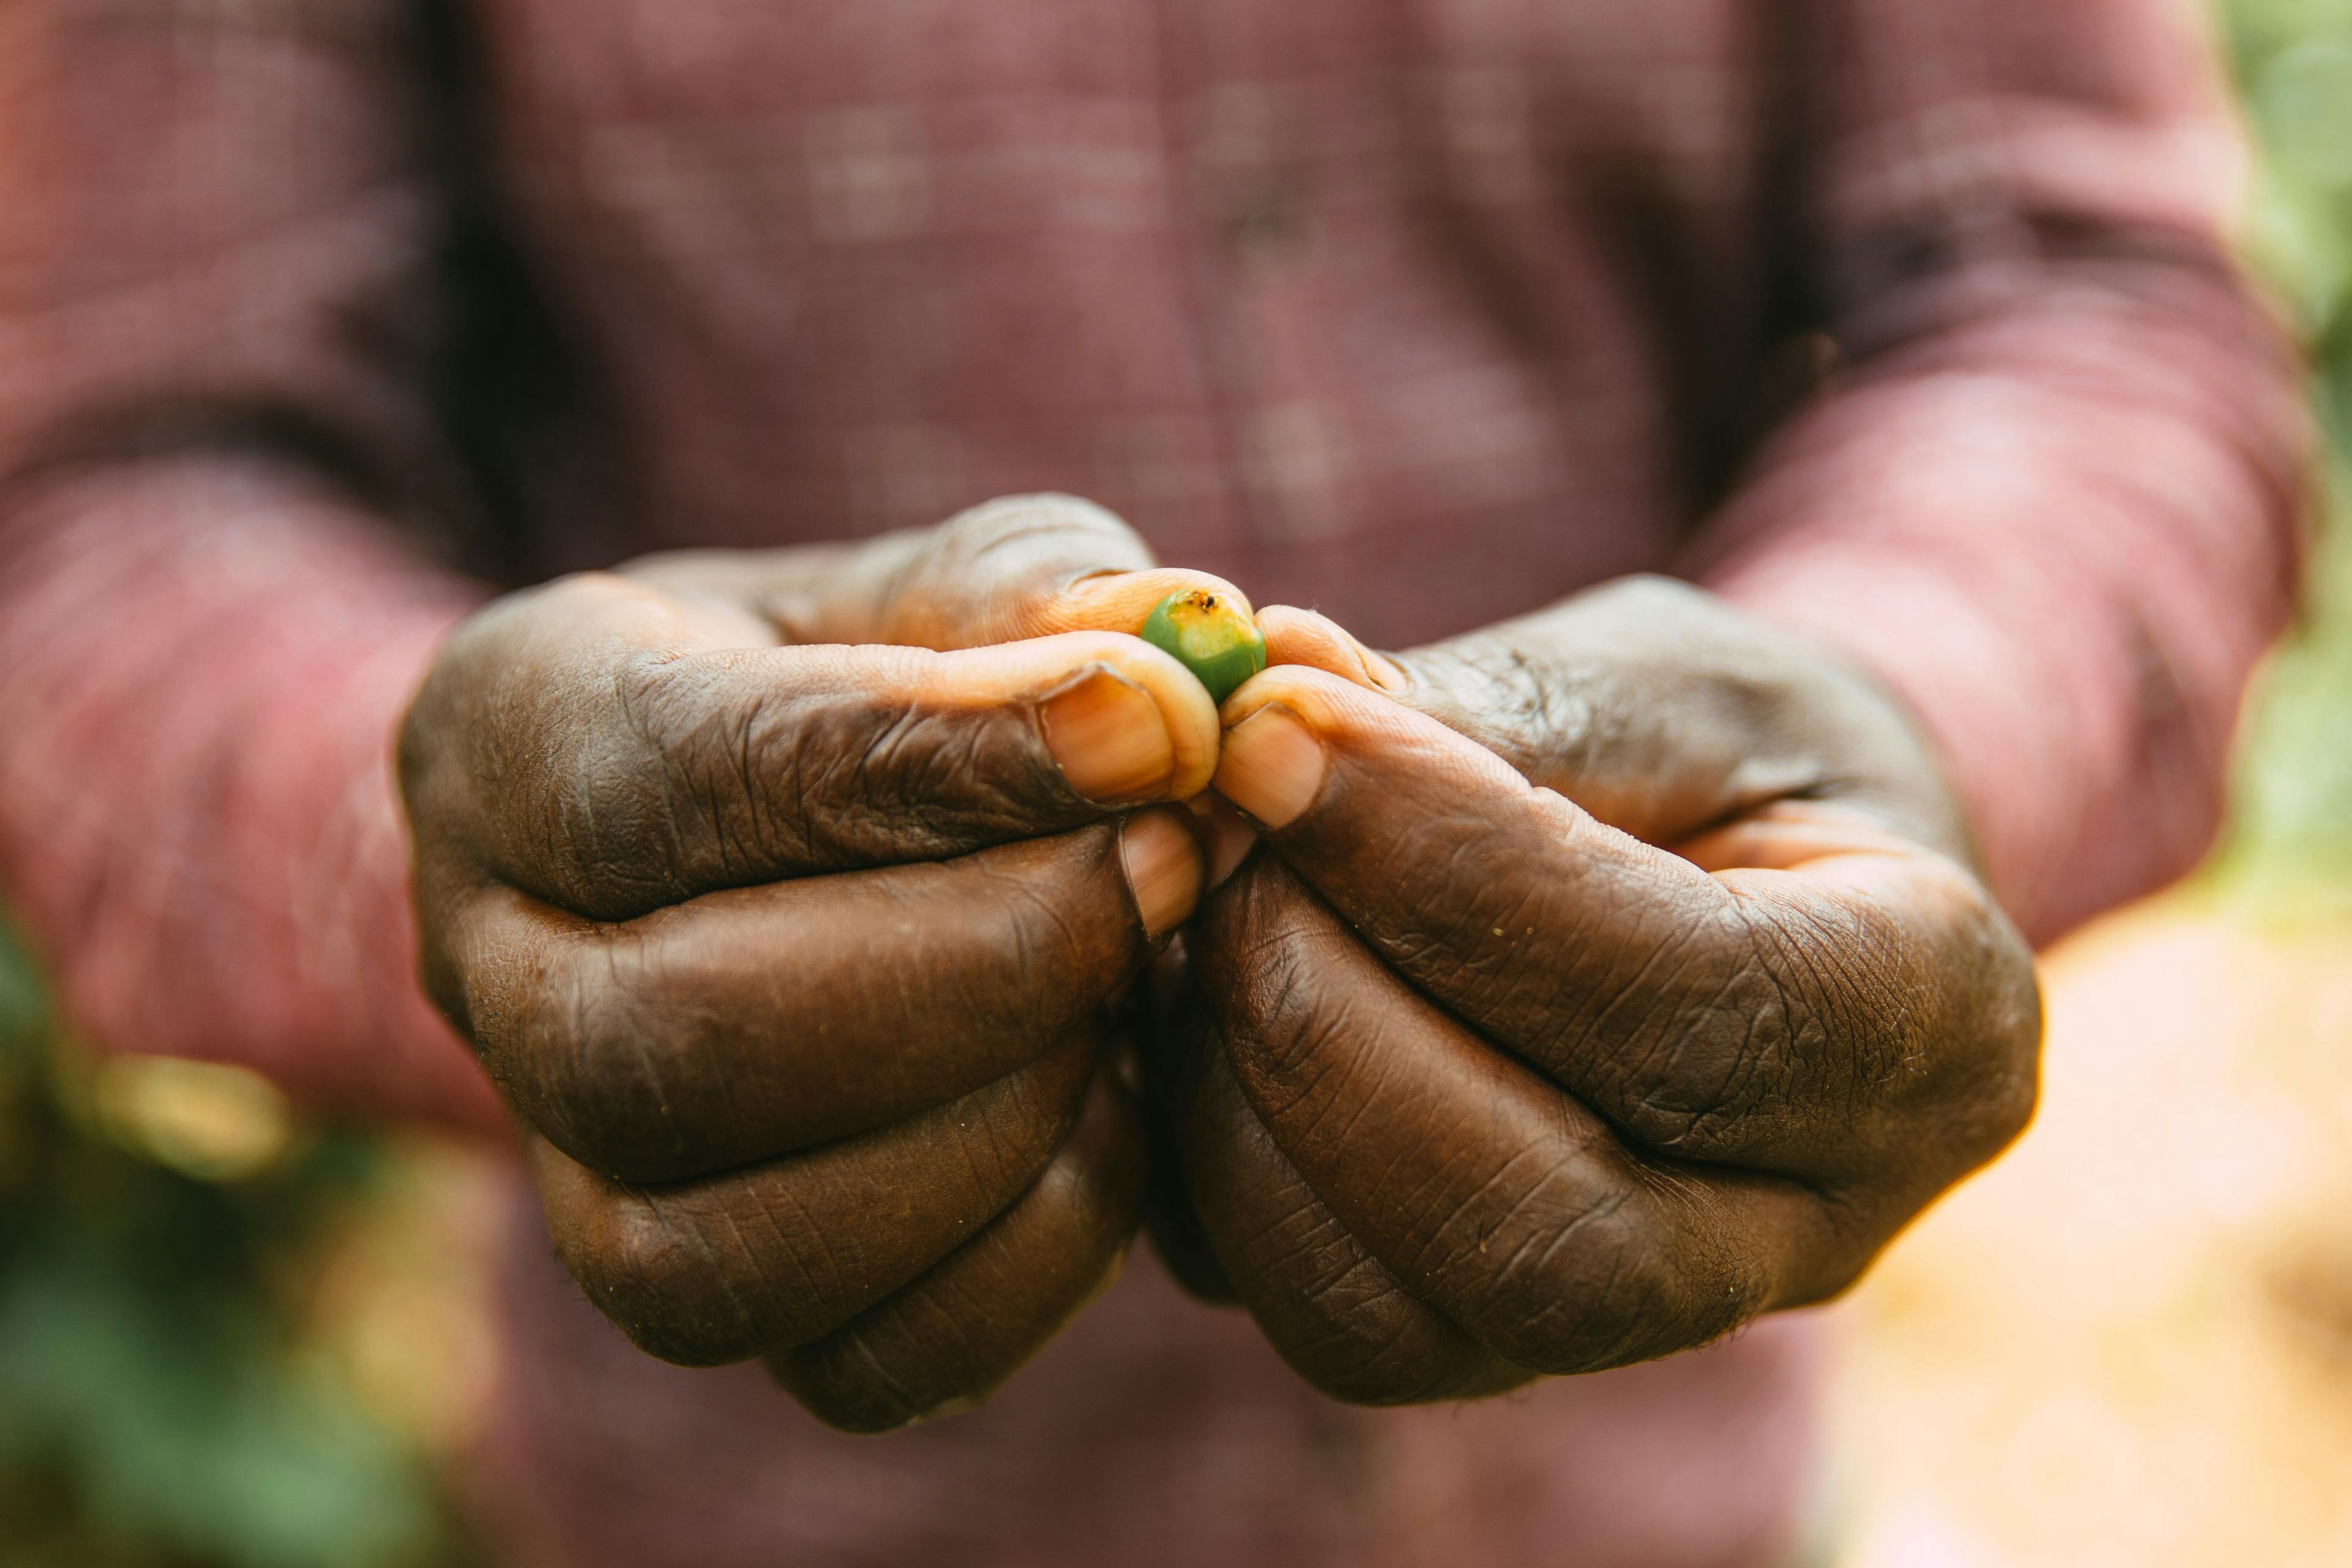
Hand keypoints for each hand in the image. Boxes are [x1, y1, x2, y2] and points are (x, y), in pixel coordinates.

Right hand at [399, 496, 1253, 1429]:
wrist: (739, 836)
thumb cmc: (840, 671)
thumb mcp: (910, 580)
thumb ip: (1021, 591)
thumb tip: (1167, 650)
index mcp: (511, 733)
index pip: (688, 776)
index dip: (935, 762)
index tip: (1160, 726)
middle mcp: (491, 973)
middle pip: (684, 1036)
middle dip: (987, 959)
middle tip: (1176, 861)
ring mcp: (570, 1172)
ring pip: (739, 1241)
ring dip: (1004, 1118)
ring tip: (1136, 991)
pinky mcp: (691, 1299)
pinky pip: (851, 1364)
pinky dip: (1027, 1259)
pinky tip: (1114, 1118)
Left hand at [1148, 577, 2040, 1401]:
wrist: (1749, 876)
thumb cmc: (1726, 753)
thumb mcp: (1667, 680)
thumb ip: (1497, 709)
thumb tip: (1264, 699)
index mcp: (1935, 1032)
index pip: (1694, 1007)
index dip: (1456, 873)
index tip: (1276, 725)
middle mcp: (1809, 1232)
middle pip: (1552, 1233)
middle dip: (1333, 1020)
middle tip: (1217, 826)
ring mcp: (1640, 1321)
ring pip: (1405, 1319)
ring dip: (1245, 1096)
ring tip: (1198, 896)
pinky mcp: (1483, 1341)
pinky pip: (1314, 1313)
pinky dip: (1209, 1157)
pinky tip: (1190, 993)